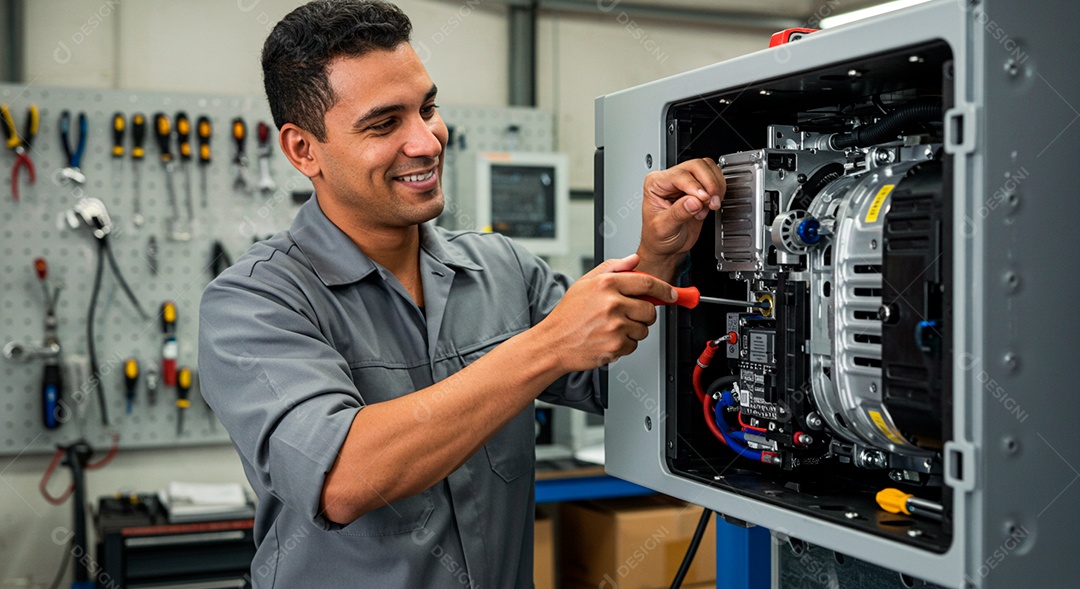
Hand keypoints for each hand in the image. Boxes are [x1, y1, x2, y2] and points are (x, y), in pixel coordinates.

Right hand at [535, 254, 675, 371]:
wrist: (553, 342)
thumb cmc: (568, 315)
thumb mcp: (585, 283)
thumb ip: (612, 268)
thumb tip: (634, 260)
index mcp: (606, 284)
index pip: (647, 282)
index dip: (664, 289)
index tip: (671, 294)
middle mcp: (612, 303)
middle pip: (649, 309)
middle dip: (644, 314)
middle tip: (628, 315)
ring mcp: (615, 325)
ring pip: (643, 329)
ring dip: (633, 330)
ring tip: (611, 327)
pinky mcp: (616, 344)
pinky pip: (634, 345)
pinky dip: (624, 344)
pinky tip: (608, 339)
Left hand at [636, 158, 725, 278]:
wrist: (666, 248)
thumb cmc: (657, 238)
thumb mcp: (664, 228)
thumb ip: (678, 213)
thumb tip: (694, 201)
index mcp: (655, 183)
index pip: (680, 175)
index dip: (694, 186)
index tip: (703, 199)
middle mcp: (670, 179)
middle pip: (697, 166)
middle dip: (709, 184)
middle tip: (711, 202)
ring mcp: (685, 182)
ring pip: (708, 168)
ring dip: (715, 186)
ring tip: (710, 205)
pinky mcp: (698, 189)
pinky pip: (714, 179)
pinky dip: (717, 191)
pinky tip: (708, 206)